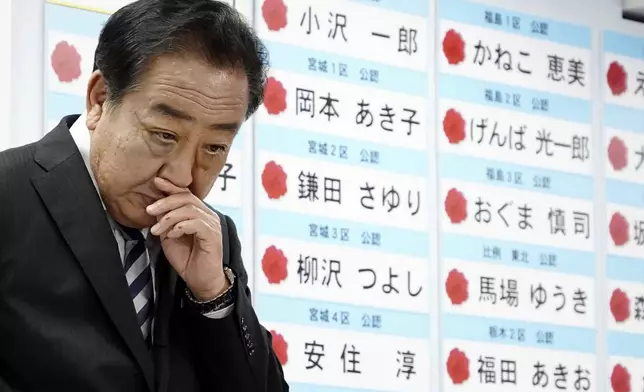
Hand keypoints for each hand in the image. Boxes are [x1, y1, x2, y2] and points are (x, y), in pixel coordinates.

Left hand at [146, 177, 228, 300]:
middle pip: (187, 198)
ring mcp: (212, 225)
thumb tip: (155, 208)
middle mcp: (208, 215)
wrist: (200, 280)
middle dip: (165, 202)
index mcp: (199, 213)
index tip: (156, 182)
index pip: (186, 194)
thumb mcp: (170, 236)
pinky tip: (172, 235)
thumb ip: (165, 221)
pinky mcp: (212, 235)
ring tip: (157, 230)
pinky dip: (180, 226)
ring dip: (169, 217)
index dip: (171, 187)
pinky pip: (196, 223)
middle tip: (149, 210)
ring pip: (190, 209)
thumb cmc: (187, 259)